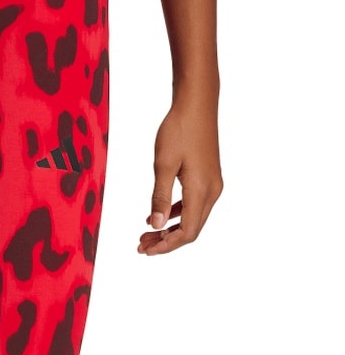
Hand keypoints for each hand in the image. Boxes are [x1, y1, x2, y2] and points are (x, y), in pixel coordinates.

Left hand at [138, 88, 222, 254]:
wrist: (197, 104)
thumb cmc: (179, 130)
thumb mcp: (163, 165)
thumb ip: (159, 197)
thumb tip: (155, 226)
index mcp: (202, 190)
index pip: (187, 232)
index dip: (167, 246)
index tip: (146, 250)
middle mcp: (212, 191)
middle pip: (191, 229)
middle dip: (166, 241)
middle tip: (141, 246)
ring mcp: (212, 184)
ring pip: (193, 218)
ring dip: (170, 229)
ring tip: (145, 234)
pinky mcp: (208, 177)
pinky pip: (193, 204)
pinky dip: (176, 214)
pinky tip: (157, 215)